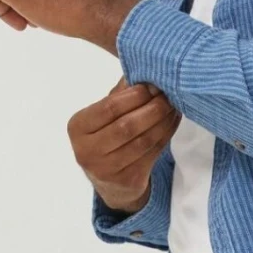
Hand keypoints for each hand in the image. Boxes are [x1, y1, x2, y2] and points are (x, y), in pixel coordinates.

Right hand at [69, 79, 179, 212]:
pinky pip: (153, 153)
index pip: (109, 108)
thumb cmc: (106, 138)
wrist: (110, 182)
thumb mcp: (103, 115)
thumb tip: (142, 70)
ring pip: (143, 140)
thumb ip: (119, 94)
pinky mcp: (128, 180)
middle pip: (127, 126)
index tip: (152, 85)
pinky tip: (173, 121)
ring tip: (174, 106)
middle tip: (168, 95)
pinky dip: (166, 134)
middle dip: (152, 108)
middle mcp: (87, 151)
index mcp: (78, 127)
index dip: (134, 95)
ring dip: (163, 121)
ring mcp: (107, 170)